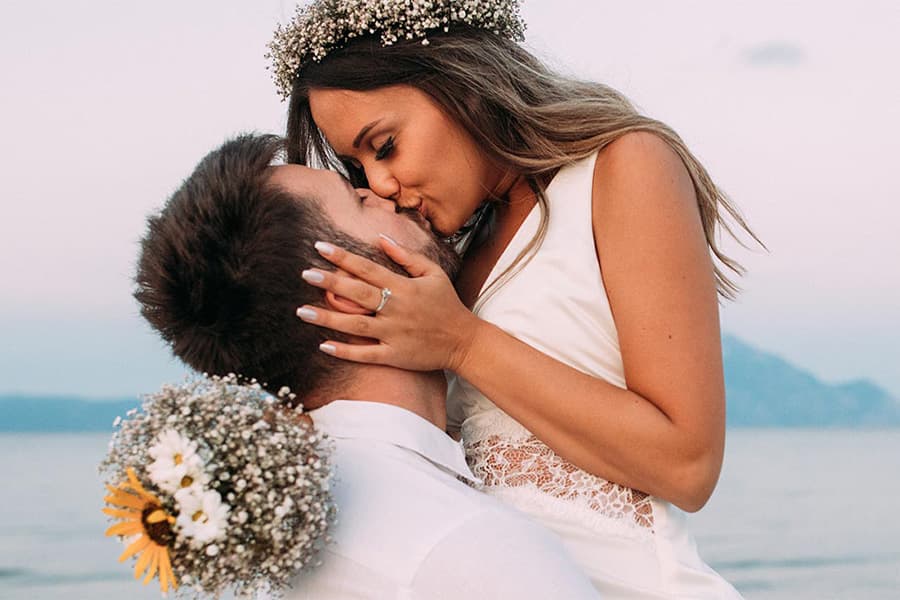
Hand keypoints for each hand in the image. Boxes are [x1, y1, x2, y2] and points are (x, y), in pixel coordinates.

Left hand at [296, 235, 479, 371]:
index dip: (343, 257)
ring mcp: (394, 334)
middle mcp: (397, 309)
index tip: (320, 247)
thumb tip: (380, 237)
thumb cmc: (447, 304)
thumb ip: (406, 255)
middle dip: (330, 284)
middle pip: (358, 294)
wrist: (464, 341)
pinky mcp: (395, 356)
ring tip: (301, 311)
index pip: (368, 268)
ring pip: (356, 326)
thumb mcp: (433, 273)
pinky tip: (323, 346)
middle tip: (305, 274)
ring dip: (328, 319)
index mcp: (404, 287)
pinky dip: (345, 351)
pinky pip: (366, 355)